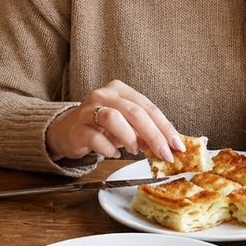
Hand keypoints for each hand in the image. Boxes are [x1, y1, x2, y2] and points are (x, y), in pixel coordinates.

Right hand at [45, 80, 185, 160]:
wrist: (67, 131)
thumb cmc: (102, 127)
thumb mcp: (126, 125)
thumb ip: (144, 131)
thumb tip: (169, 147)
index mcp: (120, 90)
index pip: (148, 107)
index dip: (165, 127)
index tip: (178, 145)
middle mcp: (104, 95)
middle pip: (135, 112)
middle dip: (154, 136)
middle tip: (164, 154)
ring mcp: (88, 109)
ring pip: (113, 118)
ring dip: (129, 138)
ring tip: (134, 150)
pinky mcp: (77, 128)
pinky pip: (95, 138)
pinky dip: (109, 149)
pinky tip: (114, 154)